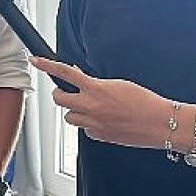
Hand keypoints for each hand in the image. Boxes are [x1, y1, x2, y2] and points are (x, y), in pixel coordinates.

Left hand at [30, 56, 168, 147]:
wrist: (162, 123)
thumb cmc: (145, 101)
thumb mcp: (118, 84)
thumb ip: (96, 83)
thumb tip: (81, 79)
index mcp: (96, 88)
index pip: (64, 73)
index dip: (46, 65)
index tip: (34, 60)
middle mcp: (90, 106)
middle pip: (58, 99)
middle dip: (61, 95)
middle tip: (68, 93)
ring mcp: (93, 123)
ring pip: (69, 117)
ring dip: (75, 111)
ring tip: (91, 109)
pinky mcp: (99, 136)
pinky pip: (85, 129)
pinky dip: (90, 125)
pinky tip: (104, 122)